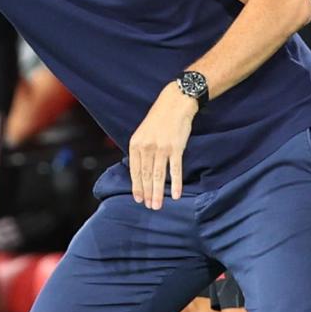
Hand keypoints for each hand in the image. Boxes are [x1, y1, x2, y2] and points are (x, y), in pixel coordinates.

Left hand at [128, 82, 198, 209]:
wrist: (174, 103)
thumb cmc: (158, 119)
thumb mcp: (142, 133)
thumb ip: (140, 151)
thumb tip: (139, 172)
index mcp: (135, 144)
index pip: (134, 171)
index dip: (137, 187)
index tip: (139, 199)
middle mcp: (146, 147)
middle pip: (146, 176)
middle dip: (147, 193)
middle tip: (150, 207)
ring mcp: (161, 148)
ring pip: (158, 176)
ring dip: (158, 193)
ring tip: (158, 205)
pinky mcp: (176, 148)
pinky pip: (175, 169)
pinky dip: (176, 183)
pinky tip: (176, 195)